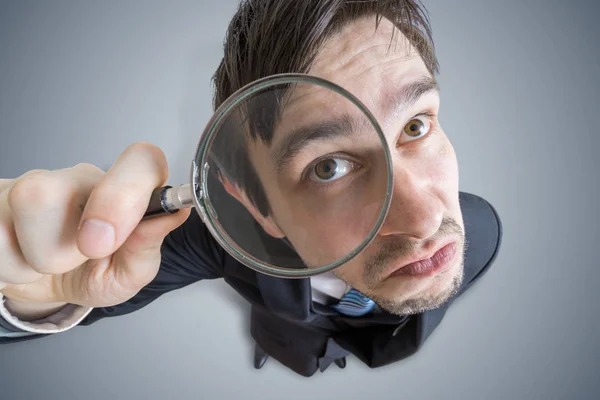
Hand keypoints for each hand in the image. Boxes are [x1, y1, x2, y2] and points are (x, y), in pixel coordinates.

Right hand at [0, 142, 189, 308]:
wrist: (48, 287)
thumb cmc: (94, 273)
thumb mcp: (128, 272)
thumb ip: (147, 246)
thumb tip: (172, 215)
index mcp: (123, 190)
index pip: (140, 159)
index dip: (124, 192)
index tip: (106, 242)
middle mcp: (79, 179)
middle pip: (54, 189)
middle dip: (60, 248)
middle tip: (76, 259)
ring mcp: (31, 184)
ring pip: (24, 205)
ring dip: (34, 258)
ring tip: (49, 261)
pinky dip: (8, 266)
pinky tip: (23, 258)